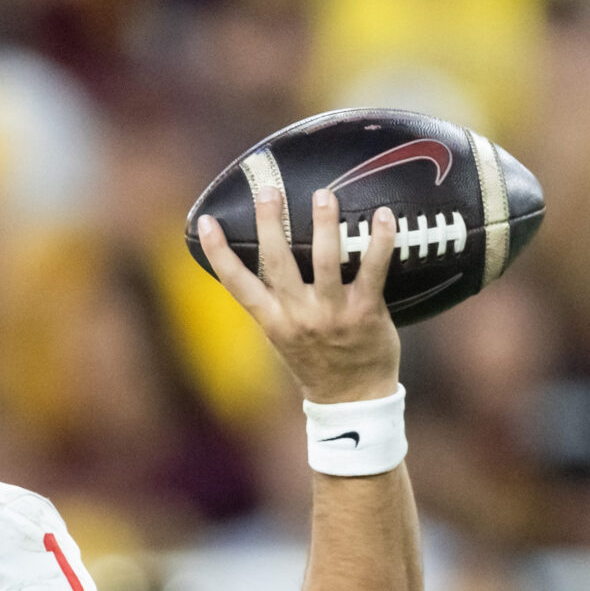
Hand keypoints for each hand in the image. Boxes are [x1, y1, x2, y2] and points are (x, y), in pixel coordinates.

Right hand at [194, 188, 400, 403]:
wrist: (352, 400)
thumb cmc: (317, 362)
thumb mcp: (283, 337)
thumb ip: (275, 302)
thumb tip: (269, 256)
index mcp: (271, 320)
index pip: (236, 283)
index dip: (218, 252)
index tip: (206, 222)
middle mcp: (297, 315)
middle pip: (277, 261)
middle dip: (270, 223)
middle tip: (269, 190)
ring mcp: (331, 314)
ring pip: (324, 260)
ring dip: (324, 223)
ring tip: (323, 195)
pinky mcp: (365, 312)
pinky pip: (373, 270)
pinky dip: (379, 241)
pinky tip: (383, 215)